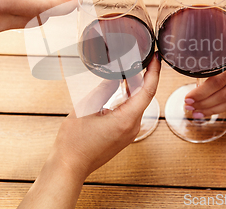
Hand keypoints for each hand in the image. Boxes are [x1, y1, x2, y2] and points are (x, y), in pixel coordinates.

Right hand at [17, 55, 160, 207]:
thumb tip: (116, 75)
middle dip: (142, 76)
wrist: (69, 167)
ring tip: (128, 69)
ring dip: (134, 87)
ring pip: (137, 104)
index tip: (156, 58)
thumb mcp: (86, 108)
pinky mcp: (123, 135)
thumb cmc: (74, 142)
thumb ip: (104, 90)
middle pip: (144, 96)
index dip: (154, 72)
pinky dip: (128, 98)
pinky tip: (121, 88)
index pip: (148, 91)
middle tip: (137, 57)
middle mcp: (132, 127)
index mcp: (126, 120)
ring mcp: (129, 133)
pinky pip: (131, 112)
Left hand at [184, 48, 225, 117]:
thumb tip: (197, 65)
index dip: (201, 93)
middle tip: (189, 107)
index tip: (188, 98)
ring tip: (198, 112)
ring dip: (213, 109)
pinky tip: (215, 108)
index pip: (218, 81)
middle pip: (224, 94)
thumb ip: (221, 54)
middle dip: (204, 104)